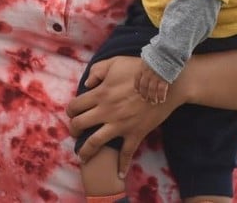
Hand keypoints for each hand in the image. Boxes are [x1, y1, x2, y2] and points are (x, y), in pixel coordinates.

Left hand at [67, 56, 179, 174]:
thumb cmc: (140, 69)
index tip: (73, 113)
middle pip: (79, 125)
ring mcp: (120, 124)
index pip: (75, 106)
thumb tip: (86, 84)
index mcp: (100, 93)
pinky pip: (126, 153)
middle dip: (73, 130)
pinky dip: (122, 166)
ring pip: (94, 143)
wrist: (165, 81)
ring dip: (85, 151)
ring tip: (83, 156)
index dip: (70, 111)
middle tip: (76, 132)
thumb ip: (97, 71)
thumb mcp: (115, 62)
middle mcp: (106, 111)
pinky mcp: (135, 133)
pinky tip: (119, 174)